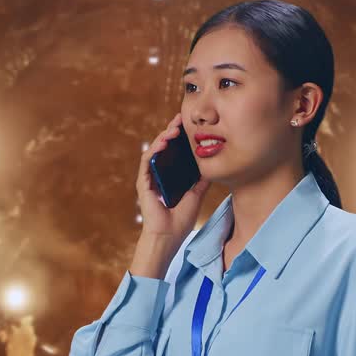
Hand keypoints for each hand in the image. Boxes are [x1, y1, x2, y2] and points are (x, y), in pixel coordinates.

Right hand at [137, 112, 210, 241]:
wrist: (169, 236)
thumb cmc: (180, 220)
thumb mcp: (196, 195)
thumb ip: (201, 180)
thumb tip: (212, 166)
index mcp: (169, 177)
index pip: (173, 152)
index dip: (179, 138)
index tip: (187, 125)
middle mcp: (158, 175)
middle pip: (163, 148)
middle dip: (171, 131)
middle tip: (180, 119)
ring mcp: (149, 178)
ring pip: (154, 151)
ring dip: (163, 137)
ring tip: (173, 128)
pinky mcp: (143, 183)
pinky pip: (147, 162)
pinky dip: (154, 151)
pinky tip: (163, 143)